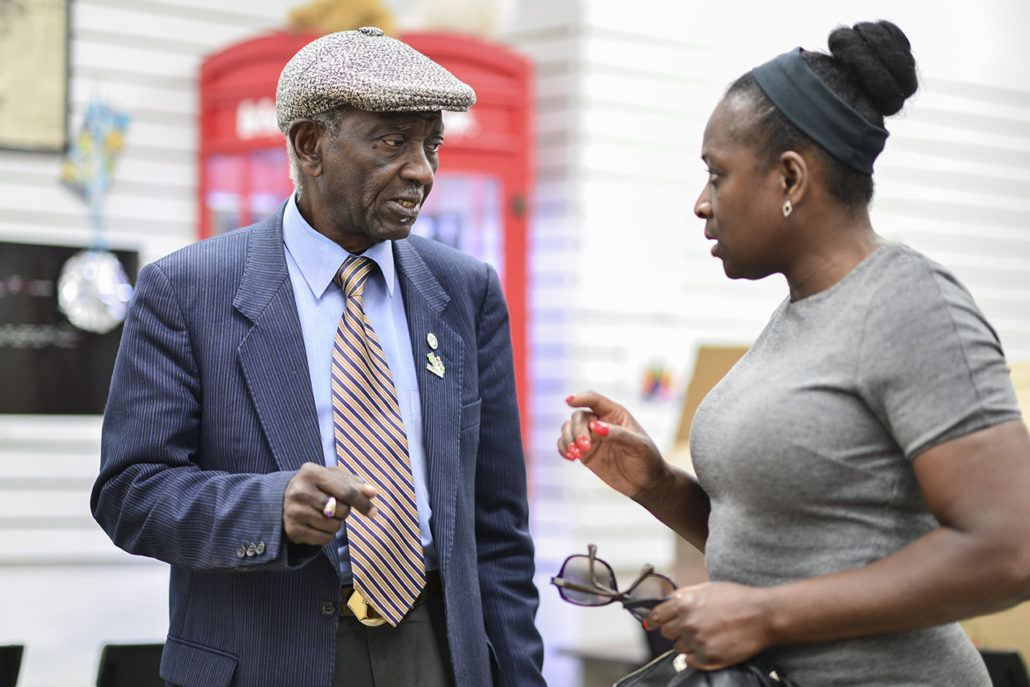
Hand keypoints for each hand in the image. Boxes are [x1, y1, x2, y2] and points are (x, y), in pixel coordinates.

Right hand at [282, 463, 376, 545]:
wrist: (283, 500)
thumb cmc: (316, 486)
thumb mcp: (333, 478)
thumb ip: (355, 483)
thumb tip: (372, 493)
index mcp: (311, 472)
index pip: (346, 491)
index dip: (362, 502)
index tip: (373, 512)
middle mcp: (300, 491)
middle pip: (342, 510)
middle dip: (345, 510)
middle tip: (334, 506)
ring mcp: (294, 511)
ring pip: (334, 526)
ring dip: (336, 523)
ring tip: (325, 515)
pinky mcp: (292, 529)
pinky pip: (324, 539)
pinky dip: (327, 535)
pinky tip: (317, 525)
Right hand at [558, 391, 666, 498]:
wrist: (647, 483)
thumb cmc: (647, 459)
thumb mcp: (638, 446)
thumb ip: (617, 435)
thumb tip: (595, 426)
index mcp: (615, 414)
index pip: (594, 400)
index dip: (581, 398)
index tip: (569, 402)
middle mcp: (600, 422)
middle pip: (579, 417)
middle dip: (577, 430)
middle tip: (584, 447)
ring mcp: (591, 438)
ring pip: (569, 429)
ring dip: (567, 439)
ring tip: (575, 455)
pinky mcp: (584, 453)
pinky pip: (566, 445)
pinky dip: (563, 449)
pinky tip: (570, 458)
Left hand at [647, 582, 773, 669]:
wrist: (763, 616)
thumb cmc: (737, 598)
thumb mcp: (707, 587)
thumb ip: (685, 594)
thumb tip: (667, 600)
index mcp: (684, 604)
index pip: (656, 616)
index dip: (655, 619)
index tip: (654, 623)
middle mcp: (688, 624)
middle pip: (667, 633)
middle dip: (676, 629)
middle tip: (692, 626)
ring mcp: (698, 643)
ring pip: (678, 648)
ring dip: (687, 643)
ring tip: (705, 635)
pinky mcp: (709, 659)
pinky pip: (690, 661)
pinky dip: (695, 656)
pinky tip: (708, 647)